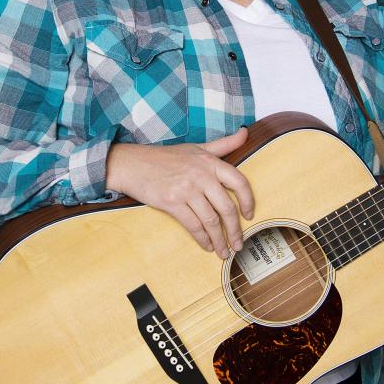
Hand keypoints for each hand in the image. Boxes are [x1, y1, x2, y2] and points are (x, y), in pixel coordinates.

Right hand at [105, 128, 253, 257]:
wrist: (133, 164)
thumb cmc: (166, 157)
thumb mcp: (197, 147)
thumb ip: (224, 144)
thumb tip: (246, 133)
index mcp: (210, 162)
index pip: (239, 182)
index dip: (248, 201)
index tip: (250, 215)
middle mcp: (201, 175)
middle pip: (226, 207)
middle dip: (235, 230)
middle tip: (238, 243)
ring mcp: (187, 189)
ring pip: (211, 220)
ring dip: (219, 239)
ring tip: (223, 251)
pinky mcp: (172, 202)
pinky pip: (193, 225)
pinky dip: (202, 239)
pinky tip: (206, 246)